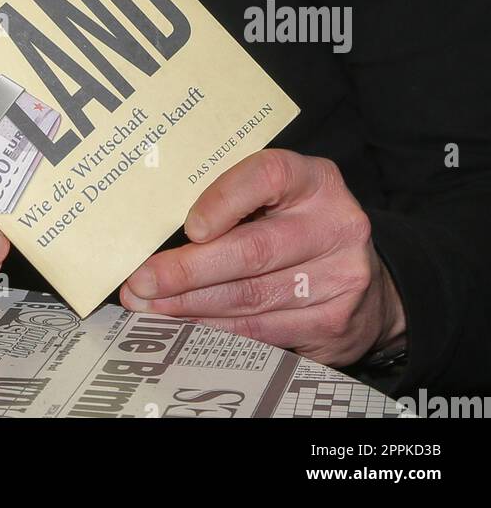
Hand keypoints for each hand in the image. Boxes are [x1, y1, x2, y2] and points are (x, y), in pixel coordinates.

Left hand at [120, 149, 405, 367]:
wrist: (366, 283)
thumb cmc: (299, 227)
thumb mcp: (281, 198)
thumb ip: (235, 202)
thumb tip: (158, 230)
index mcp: (316, 180)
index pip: (268, 176)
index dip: (224, 199)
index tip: (189, 227)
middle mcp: (335, 226)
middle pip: (252, 250)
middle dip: (187, 270)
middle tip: (141, 281)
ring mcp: (339, 279)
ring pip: (251, 297)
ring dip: (192, 305)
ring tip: (150, 306)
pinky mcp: (332, 325)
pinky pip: (263, 331)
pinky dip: (218, 328)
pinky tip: (187, 325)